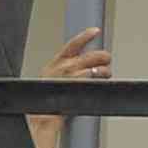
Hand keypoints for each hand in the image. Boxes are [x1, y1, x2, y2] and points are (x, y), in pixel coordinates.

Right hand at [32, 26, 109, 147]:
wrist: (41, 117)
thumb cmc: (46, 102)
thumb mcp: (51, 80)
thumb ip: (65, 70)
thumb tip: (82, 66)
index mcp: (54, 64)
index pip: (72, 45)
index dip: (85, 36)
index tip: (95, 30)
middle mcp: (63, 68)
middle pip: (90, 56)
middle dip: (102, 57)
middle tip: (106, 61)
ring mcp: (70, 76)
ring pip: (96, 68)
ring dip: (104, 71)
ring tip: (105, 75)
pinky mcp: (78, 86)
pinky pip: (94, 79)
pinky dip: (100, 80)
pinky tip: (101, 83)